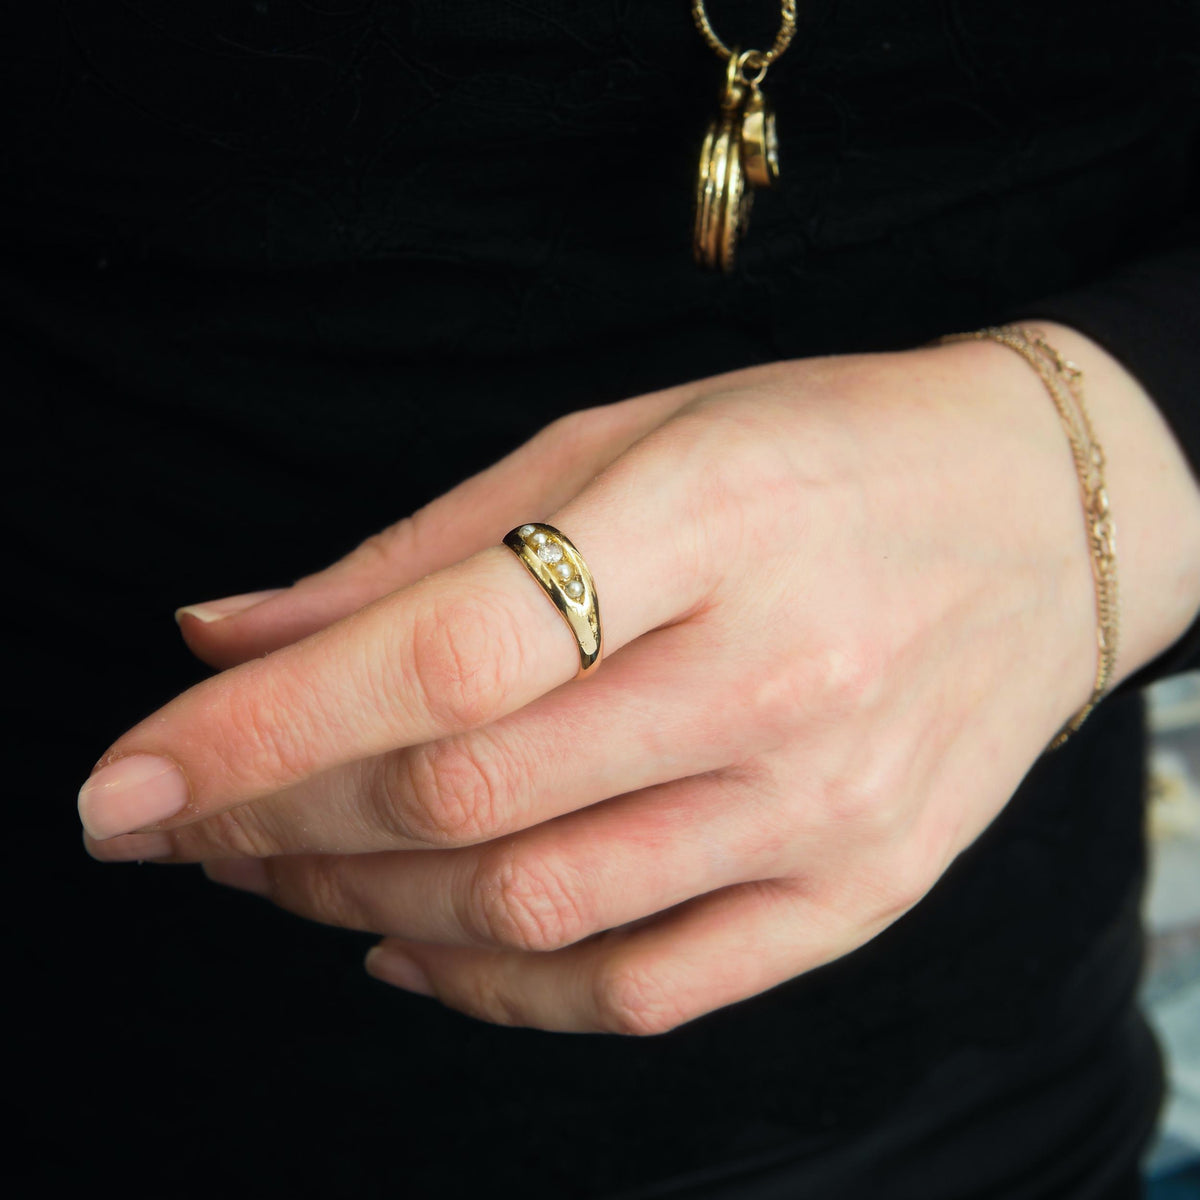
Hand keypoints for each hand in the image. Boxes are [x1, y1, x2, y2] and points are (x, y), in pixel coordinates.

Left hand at [79, 325, 1199, 1033]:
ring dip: (364, 906)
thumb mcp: (625, 438)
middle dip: (282, 824)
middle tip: (190, 821)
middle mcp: (776, 681)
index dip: (258, 734)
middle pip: (465, 800)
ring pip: (536, 914)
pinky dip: (499, 996)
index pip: (441, 657)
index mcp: (707, 520)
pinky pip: (646, 993)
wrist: (1039, 521)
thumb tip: (228, 635)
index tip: (121, 787)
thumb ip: (421, 549)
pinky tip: (413, 953)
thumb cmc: (818, 450)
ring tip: (280, 872)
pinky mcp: (860, 893)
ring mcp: (826, 807)